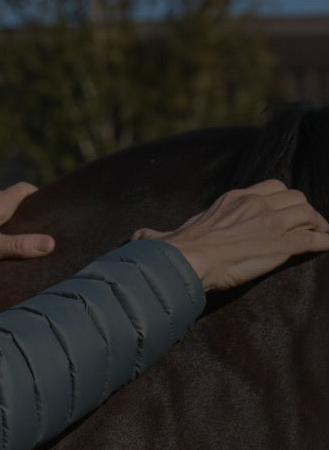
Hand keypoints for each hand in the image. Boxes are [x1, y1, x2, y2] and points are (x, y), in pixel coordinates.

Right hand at [133, 180, 328, 291]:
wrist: (183, 261)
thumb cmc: (173, 250)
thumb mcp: (163, 234)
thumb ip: (156, 233)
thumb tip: (139, 235)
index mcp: (233, 199)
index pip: (271, 187)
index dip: (282, 200)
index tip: (283, 212)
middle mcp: (256, 204)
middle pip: (295, 196)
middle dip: (303, 210)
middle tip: (304, 225)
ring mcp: (271, 223)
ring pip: (309, 212)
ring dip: (317, 225)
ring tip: (319, 235)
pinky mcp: (281, 245)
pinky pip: (314, 239)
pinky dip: (324, 242)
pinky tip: (327, 247)